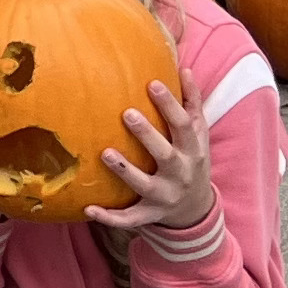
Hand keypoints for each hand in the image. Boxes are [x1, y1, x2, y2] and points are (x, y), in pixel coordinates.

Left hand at [84, 79, 218, 235]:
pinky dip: (110, 217)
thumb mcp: (199, 134)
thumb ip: (192, 102)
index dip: (169, 105)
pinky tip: (88, 209)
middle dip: (147, 135)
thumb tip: (185, 69)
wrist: (197, 208)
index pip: (183, 125)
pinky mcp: (149, 214)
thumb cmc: (192, 159)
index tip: (152, 83)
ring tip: (104, 152)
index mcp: (192, 150)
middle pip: (166, 155)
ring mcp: (165, 196)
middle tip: (127, 113)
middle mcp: (180, 174)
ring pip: (145, 186)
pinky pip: (129, 219)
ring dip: (125, 170)